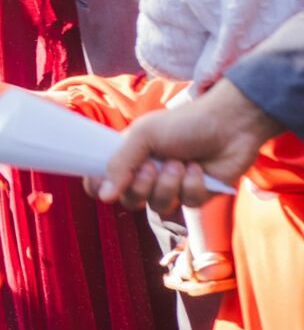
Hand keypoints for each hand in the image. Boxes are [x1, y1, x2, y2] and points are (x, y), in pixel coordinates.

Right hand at [94, 79, 274, 210]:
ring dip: (170, 183)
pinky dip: (194, 184)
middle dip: (142, 186)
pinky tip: (200, 168)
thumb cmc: (184, 123)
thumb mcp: (143, 135)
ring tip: (182, 162)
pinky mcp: (196, 195)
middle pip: (130, 201)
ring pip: (159, 206)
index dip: (99, 188)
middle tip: (152, 166)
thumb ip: (119, 164)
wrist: (230, 124)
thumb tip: (103, 197)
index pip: (101, 183)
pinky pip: (187, 203)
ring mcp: (172, 188)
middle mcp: (147, 176)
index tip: (101, 188)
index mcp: (129, 158)